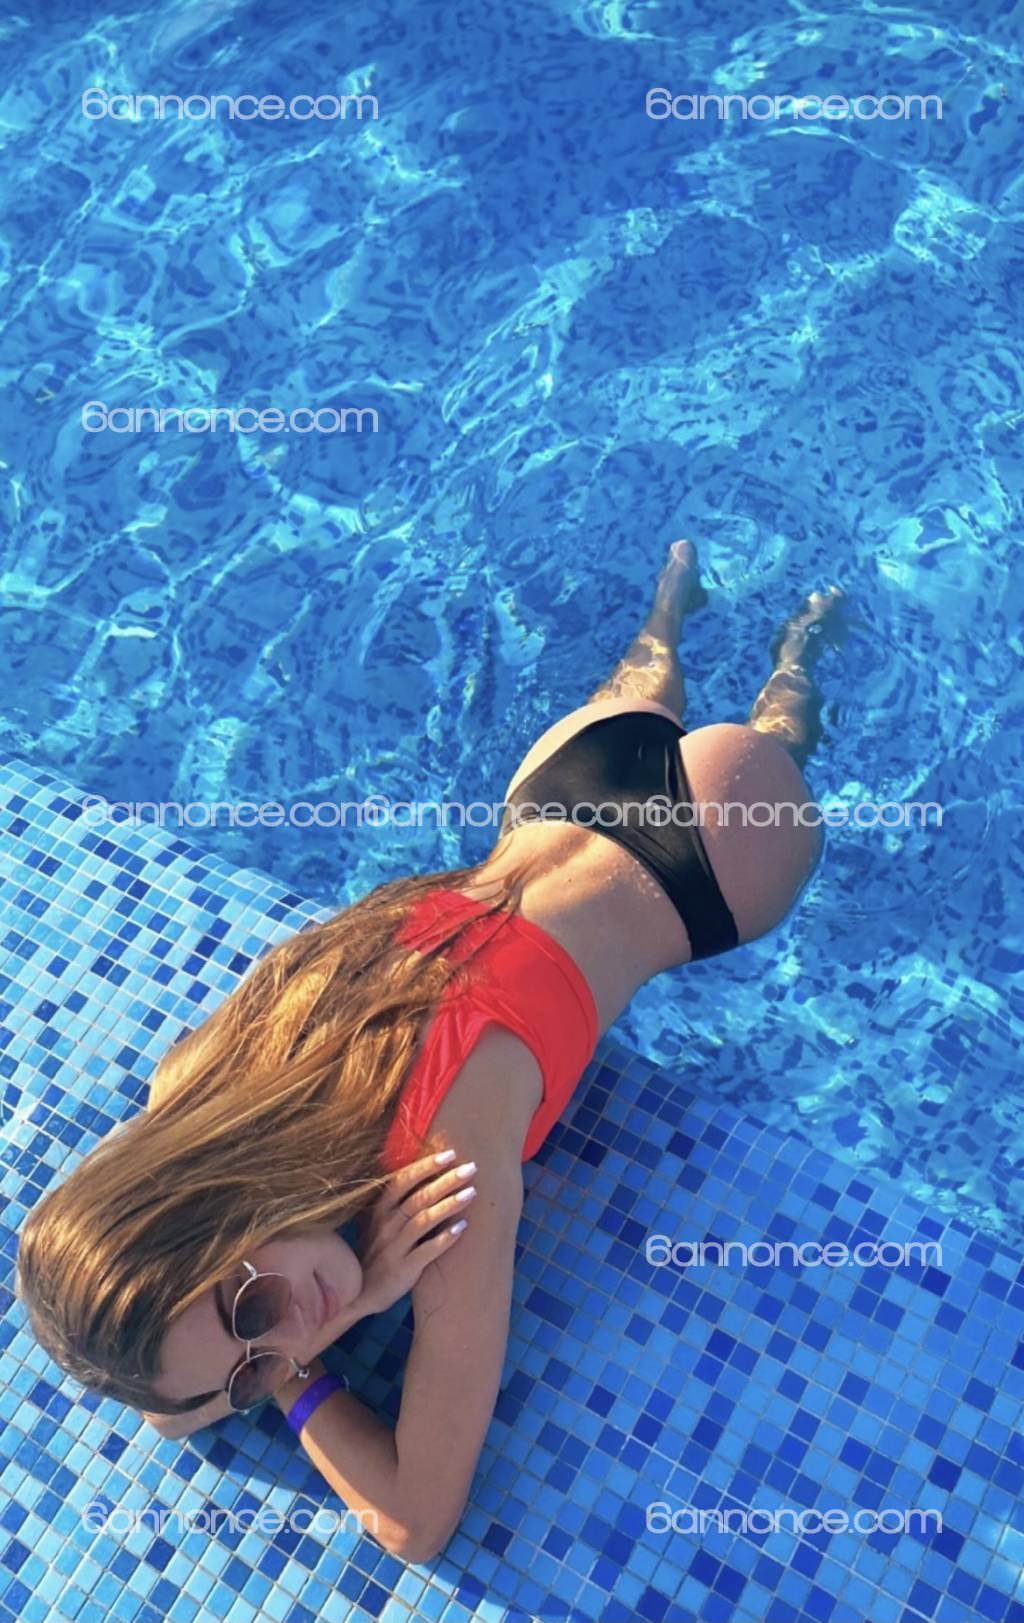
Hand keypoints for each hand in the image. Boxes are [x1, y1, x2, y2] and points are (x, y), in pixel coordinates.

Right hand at [352, 1150, 476, 1316]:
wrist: (358, 1294)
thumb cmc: (375, 1252)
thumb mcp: (377, 1224)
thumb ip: (396, 1202)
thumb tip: (424, 1175)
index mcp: (379, 1210)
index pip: (402, 1181)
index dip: (425, 1166)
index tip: (449, 1154)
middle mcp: (385, 1225)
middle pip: (418, 1197)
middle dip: (445, 1180)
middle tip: (471, 1168)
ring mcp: (393, 1247)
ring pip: (423, 1220)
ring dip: (449, 1205)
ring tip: (472, 1193)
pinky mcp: (403, 1269)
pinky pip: (426, 1251)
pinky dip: (445, 1239)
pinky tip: (463, 1228)